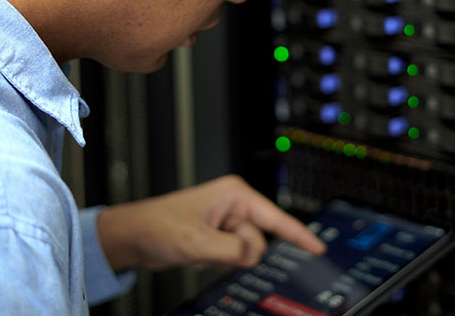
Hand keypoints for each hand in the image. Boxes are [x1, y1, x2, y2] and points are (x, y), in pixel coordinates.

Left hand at [95, 175, 325, 271]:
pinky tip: (198, 253)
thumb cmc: (159, 227)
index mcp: (236, 194)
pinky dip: (216, 261)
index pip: (277, 219)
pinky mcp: (221, 234)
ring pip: (245, 253)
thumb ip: (233, 251)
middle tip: (210, 247)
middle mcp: (236, 205)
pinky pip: (233, 257)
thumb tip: (252, 255)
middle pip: (257, 242)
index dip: (299, 235)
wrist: (136, 236)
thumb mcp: (198, 242)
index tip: (318, 248)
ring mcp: (228, 220)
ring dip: (224, 258)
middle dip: (236, 252)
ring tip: (200, 248)